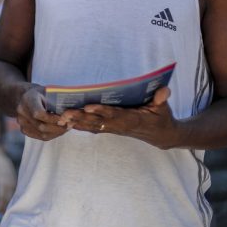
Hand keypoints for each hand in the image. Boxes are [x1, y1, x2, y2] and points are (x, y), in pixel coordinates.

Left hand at [0, 157, 16, 211]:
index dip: (0, 205)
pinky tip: (8, 205)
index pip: (2, 197)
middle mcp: (9, 185)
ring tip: (4, 211)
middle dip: (5, 207)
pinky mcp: (16, 186)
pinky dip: (11, 200)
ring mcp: (14, 185)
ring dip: (8, 205)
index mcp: (2, 183)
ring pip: (12, 198)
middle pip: (8, 199)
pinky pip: (14, 195)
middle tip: (1, 214)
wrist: (4, 164)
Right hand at [16, 86, 68, 140]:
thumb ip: (58, 101)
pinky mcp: (24, 130)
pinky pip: (40, 137)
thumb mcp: (49, 91)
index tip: (64, 118)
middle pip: (41, 126)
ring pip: (42, 134)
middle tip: (70, 124)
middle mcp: (21, 112)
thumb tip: (73, 112)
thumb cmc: (42, 93)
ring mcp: (21, 122)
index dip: (53, 118)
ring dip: (57, 132)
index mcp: (27, 99)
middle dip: (58, 127)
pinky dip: (52, 134)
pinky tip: (59, 129)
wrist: (27, 97)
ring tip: (67, 127)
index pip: (39, 113)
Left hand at [61, 87, 179, 148]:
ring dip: (77, 122)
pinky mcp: (111, 129)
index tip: (88, 106)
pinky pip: (93, 128)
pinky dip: (80, 125)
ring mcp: (114, 129)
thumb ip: (161, 99)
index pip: (114, 114)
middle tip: (65, 113)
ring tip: (61, 118)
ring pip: (92, 126)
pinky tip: (67, 122)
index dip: (101, 110)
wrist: (162, 136)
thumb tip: (165, 91)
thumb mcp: (164, 108)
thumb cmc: (162, 118)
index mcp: (132, 119)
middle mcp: (120, 125)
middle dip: (81, 117)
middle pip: (98, 121)